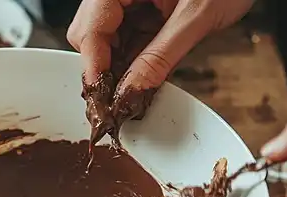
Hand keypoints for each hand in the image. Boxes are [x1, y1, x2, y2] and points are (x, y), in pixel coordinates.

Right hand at [67, 0, 253, 84]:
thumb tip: (132, 90)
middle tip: (122, 96)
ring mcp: (128, 0)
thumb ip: (161, 55)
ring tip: (138, 86)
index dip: (94, 66)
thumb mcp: (196, 17)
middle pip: (90, 35)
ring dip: (120, 67)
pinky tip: (147, 72)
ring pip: (105, 41)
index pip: (90, 29)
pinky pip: (126, 38)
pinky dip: (134, 58)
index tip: (104, 97)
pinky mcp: (141, 9)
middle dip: (105, 68)